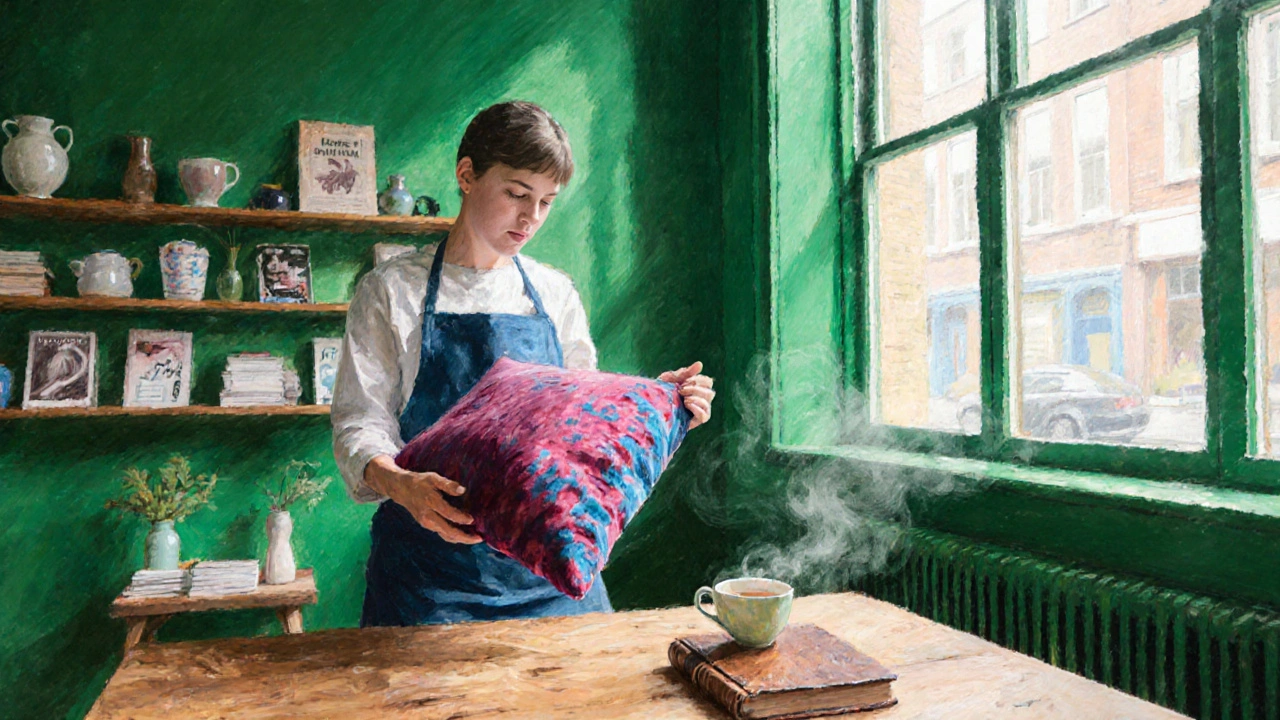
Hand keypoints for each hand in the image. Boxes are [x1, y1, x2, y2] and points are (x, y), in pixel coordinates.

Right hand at [363, 455, 481, 543]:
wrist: (402, 490)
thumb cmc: (421, 482)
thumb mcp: (433, 478)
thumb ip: (448, 484)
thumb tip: (462, 490)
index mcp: (430, 502)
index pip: (448, 513)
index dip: (461, 518)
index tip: (473, 519)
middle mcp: (428, 516)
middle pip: (448, 531)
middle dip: (464, 537)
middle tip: (480, 538)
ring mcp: (427, 524)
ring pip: (446, 536)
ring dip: (461, 539)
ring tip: (476, 539)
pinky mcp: (428, 526)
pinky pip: (443, 534)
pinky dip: (455, 537)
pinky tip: (465, 535)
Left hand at [658, 361, 714, 429]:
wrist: (650, 407)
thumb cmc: (660, 391)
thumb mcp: (671, 379)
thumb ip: (685, 373)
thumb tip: (700, 364)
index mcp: (697, 388)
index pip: (708, 382)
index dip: (699, 380)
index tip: (684, 382)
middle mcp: (700, 400)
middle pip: (710, 392)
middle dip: (695, 389)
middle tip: (681, 390)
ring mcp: (698, 411)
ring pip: (707, 403)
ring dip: (696, 398)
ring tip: (683, 399)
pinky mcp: (694, 422)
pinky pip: (704, 416)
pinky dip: (697, 409)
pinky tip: (687, 404)